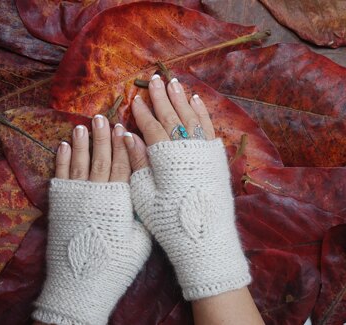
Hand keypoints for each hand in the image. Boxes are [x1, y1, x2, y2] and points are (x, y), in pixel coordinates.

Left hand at [33, 116, 150, 324]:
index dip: (123, 145)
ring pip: (80, 163)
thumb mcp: (140, 240)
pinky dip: (61, 160)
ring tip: (83, 125)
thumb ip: (143, 213)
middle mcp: (97, 192)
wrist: (83, 282)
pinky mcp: (61, 204)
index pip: (122, 164)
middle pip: (101, 158)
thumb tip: (148, 193)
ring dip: (82, 142)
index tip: (123, 127)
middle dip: (103, 137)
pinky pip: (61, 176)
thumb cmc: (117, 263)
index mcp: (119, 199)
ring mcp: (77, 196)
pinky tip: (63, 145)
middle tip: (103, 117)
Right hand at [127, 75, 250, 300]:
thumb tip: (128, 136)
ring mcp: (204, 150)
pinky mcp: (217, 156)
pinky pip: (208, 127)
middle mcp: (186, 148)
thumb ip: (138, 163)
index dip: (142, 113)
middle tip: (154, 80)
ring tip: (173, 82)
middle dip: (161, 97)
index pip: (151, 127)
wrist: (203, 237)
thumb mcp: (145, 195)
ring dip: (181, 98)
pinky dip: (202, 112)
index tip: (135, 99)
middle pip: (171, 116)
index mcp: (165, 157)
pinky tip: (196, 100)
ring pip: (191, 117)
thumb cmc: (169, 221)